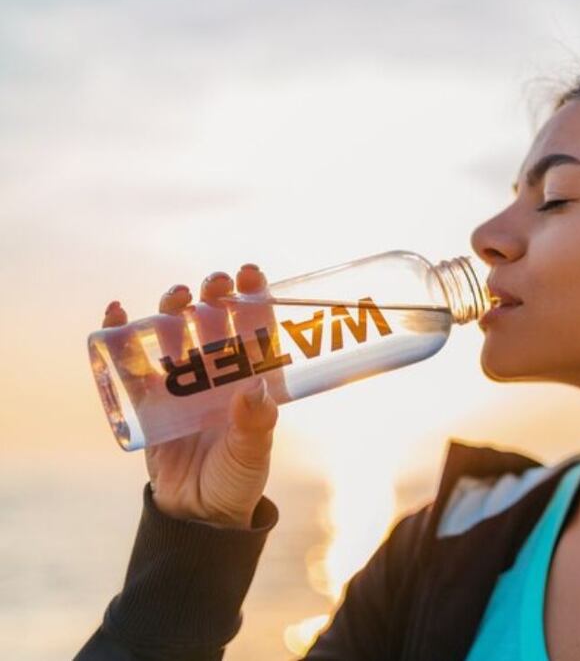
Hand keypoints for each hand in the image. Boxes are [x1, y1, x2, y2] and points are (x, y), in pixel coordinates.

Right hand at [102, 264, 277, 529]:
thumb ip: (255, 425)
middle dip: (213, 295)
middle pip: (212, 320)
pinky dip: (119, 333)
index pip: (254, 327)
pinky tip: (116, 312)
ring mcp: (179, 381)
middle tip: (214, 284)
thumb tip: (253, 390)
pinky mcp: (145, 397)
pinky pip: (129, 361)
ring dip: (172, 306)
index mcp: (249, 377)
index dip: (252, 295)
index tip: (249, 273)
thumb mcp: (252, 453)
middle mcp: (216, 371)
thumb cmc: (236, 478)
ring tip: (178, 297)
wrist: (197, 514)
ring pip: (173, 331)